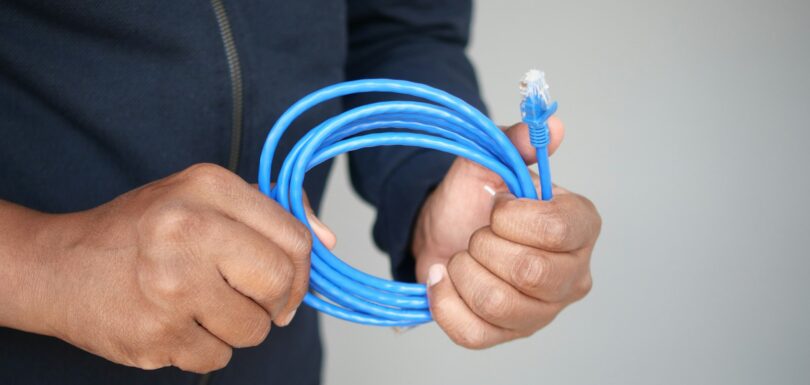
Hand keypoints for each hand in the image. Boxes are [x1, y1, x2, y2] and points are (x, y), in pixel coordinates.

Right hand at [26, 163, 332, 372]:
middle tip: (255, 299)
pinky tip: (178, 322)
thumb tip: (328, 242)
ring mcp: (169, 289)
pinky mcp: (155, 336)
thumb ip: (272, 210)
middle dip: (277, 301)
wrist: (60, 267)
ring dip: (240, 327)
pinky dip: (207, 348)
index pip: (294, 239)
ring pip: (254, 331)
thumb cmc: (142, 229)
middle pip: (279, 285)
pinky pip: (217, 359)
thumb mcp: (203, 197)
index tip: (287, 279)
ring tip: (204, 305)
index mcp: (206, 189)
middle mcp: (187, 233)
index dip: (302, 268)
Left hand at [412, 119, 600, 347]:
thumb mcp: (488, 162)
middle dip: (484, 245)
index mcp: (579, 227)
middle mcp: (572, 274)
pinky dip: (446, 302)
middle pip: (530, 272)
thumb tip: (550, 127)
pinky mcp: (508, 336)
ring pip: (499, 304)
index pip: (559, 230)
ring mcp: (542, 311)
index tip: (496, 206)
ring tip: (462, 256)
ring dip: (464, 272)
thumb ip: (515, 142)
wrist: (443, 233)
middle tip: (477, 233)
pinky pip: (473, 332)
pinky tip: (445, 281)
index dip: (514, 218)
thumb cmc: (473, 200)